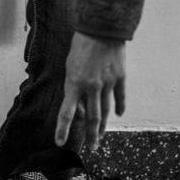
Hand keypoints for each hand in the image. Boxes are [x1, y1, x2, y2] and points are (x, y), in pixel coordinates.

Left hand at [54, 32, 125, 151]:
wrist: (101, 30)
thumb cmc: (80, 47)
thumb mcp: (70, 67)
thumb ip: (74, 87)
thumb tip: (81, 108)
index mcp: (74, 84)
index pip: (67, 113)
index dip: (63, 129)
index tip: (60, 143)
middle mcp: (91, 87)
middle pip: (91, 118)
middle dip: (90, 136)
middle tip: (91, 149)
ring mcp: (107, 83)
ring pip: (105, 111)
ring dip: (103, 127)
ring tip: (101, 138)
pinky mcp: (119, 77)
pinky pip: (119, 96)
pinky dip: (118, 107)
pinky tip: (118, 115)